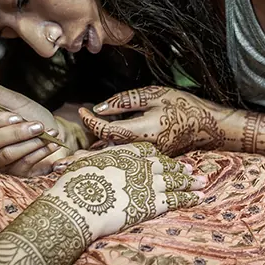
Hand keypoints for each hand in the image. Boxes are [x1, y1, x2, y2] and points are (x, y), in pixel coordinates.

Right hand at [0, 78, 66, 175]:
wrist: (52, 131)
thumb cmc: (30, 114)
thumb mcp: (14, 99)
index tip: (18, 116)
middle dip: (17, 133)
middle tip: (38, 126)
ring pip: (6, 154)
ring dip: (31, 142)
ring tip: (49, 134)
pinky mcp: (11, 174)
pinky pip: (22, 165)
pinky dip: (40, 152)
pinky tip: (52, 144)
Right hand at [0, 142, 206, 264]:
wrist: (77, 205)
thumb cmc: (72, 187)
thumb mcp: (76, 167)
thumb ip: (81, 162)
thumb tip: (64, 161)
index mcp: (121, 154)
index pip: (144, 151)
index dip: (156, 156)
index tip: (163, 158)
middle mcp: (138, 166)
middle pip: (163, 164)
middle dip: (178, 168)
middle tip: (191, 169)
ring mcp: (147, 183)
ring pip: (174, 180)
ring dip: (189, 181)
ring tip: (202, 181)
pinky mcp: (152, 203)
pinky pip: (175, 199)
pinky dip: (187, 198)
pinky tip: (197, 198)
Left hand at [75, 86, 231, 157]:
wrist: (208, 126)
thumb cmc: (181, 106)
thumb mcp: (154, 95)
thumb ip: (125, 101)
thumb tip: (99, 108)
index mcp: (142, 131)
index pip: (107, 129)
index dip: (91, 121)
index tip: (82, 111)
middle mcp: (142, 150)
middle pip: (104, 155)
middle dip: (81, 159)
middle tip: (56, 164)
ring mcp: (146, 159)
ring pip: (113, 162)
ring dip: (91, 164)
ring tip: (68, 168)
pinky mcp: (150, 164)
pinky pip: (125, 163)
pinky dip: (108, 163)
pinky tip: (94, 165)